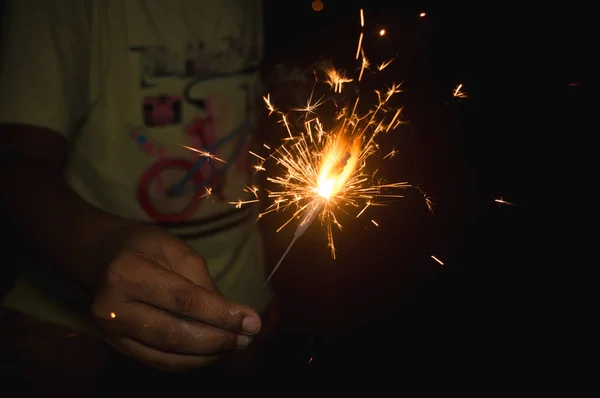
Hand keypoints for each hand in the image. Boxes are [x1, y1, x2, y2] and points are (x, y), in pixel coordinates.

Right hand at [90, 225, 260, 371]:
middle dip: (217, 340)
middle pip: (174, 334)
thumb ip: (200, 281)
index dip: (221, 314)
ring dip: (207, 355)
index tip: (252, 322)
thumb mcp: (174, 248)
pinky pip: (157, 361)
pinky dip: (188, 361)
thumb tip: (229, 316)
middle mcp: (112, 307)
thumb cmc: (141, 245)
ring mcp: (110, 331)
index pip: (183, 300)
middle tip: (247, 338)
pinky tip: (210, 352)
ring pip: (167, 355)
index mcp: (128, 272)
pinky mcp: (115, 345)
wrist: (97, 255)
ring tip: (234, 345)